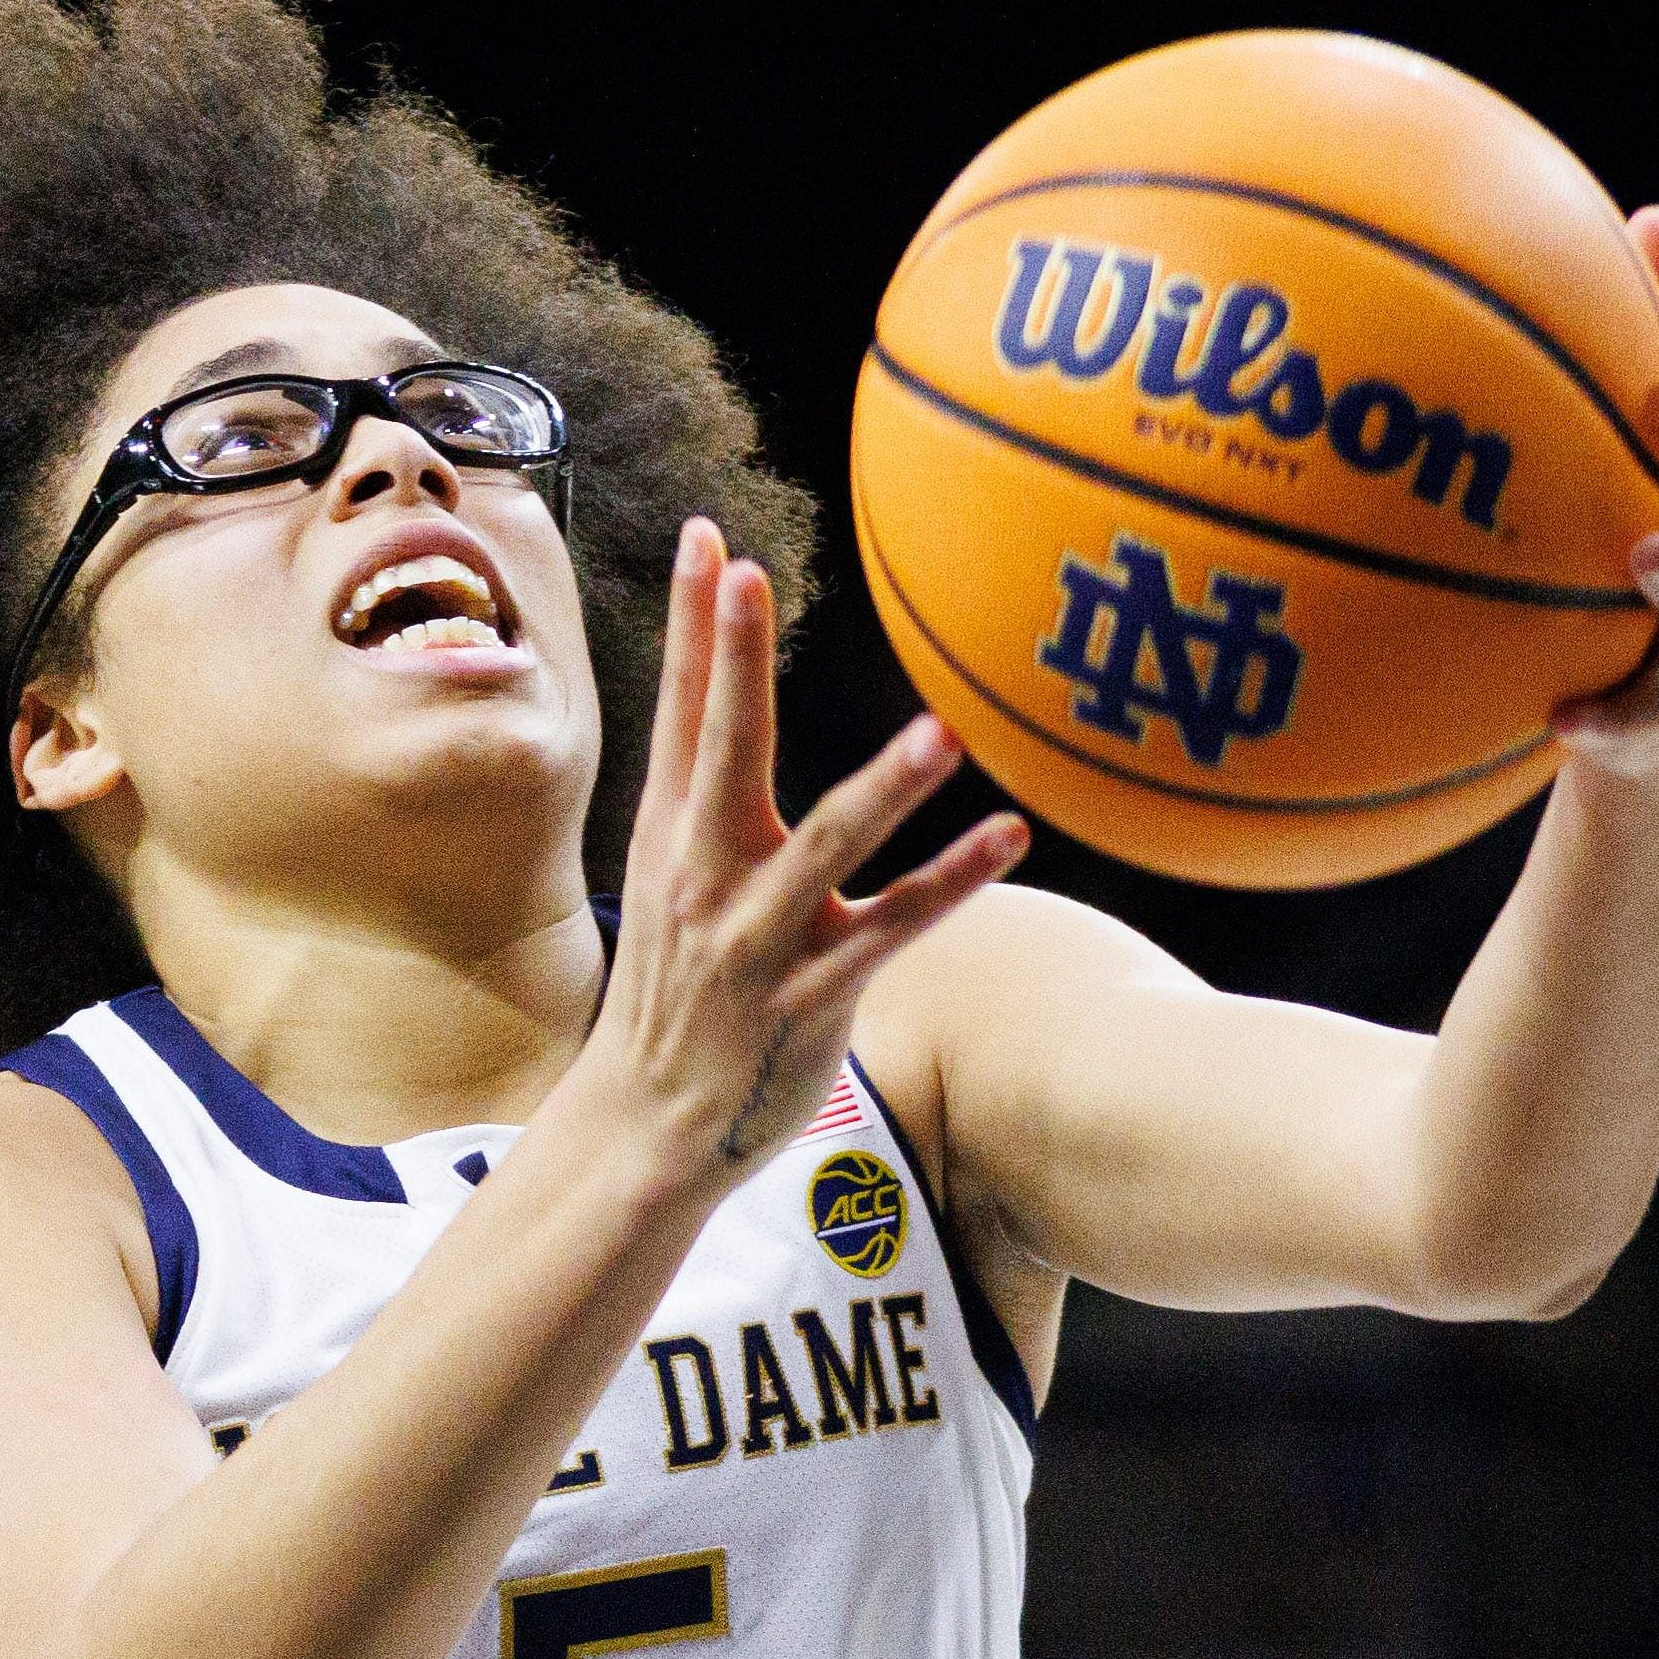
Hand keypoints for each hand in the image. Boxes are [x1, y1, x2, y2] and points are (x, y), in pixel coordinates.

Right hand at [580, 519, 1028, 1184]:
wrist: (651, 1119)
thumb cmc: (680, 985)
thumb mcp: (675, 877)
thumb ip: (706, 789)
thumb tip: (724, 693)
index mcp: (673, 834)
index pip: (683, 710)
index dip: (697, 626)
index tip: (711, 538)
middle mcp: (706, 874)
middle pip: (724, 751)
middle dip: (734, 663)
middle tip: (751, 579)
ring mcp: (757, 938)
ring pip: (825, 847)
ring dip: (885, 789)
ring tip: (942, 733)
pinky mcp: (811, 996)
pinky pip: (890, 931)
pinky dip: (950, 883)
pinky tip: (1007, 838)